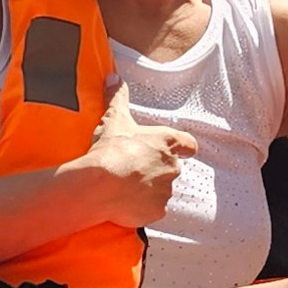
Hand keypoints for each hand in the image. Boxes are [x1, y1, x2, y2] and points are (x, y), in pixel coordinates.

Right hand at [85, 71, 196, 224]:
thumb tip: (114, 76)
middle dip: (155, 169)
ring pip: (162, 190)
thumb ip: (117, 97)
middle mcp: (172, 166)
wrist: (98, 184)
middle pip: (171, 168)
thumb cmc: (110, 150)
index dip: (184, 147)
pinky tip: (125, 203)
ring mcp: (166, 190)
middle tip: (133, 169)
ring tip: (125, 187)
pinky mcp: (157, 211)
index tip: (179, 149)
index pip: (188, 144)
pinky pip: (153, 209)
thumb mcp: (113, 119)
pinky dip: (142, 207)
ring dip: (149, 189)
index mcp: (167, 142)